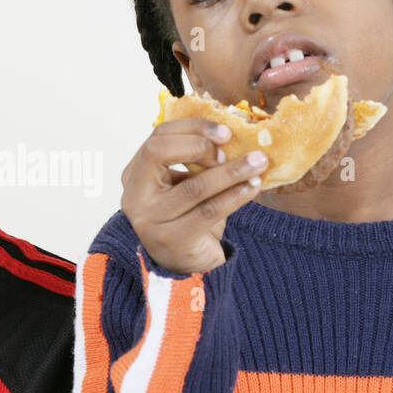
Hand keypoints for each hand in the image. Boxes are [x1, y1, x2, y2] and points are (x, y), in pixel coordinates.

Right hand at [120, 119, 269, 274]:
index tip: (225, 132)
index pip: (157, 137)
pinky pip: (209, 211)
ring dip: (231, 171)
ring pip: (193, 186)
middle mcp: (135, 196)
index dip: (192, 128)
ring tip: (258, 163)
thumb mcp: (182, 184)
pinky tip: (253, 187)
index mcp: (134, 174)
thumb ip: (194, 161)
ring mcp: (151, 220)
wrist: (184, 265)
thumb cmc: (185, 216)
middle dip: (201, 145)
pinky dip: (235, 196)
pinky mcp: (173, 240)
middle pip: (160, 153)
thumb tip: (231, 134)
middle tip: (232, 148)